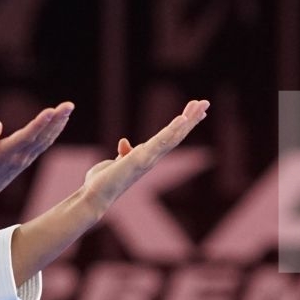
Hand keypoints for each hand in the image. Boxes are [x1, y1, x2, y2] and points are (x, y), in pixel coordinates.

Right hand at [0, 101, 73, 202]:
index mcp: (4, 154)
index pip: (26, 137)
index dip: (39, 124)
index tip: (51, 111)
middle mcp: (19, 157)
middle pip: (41, 136)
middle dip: (56, 120)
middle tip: (69, 105)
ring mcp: (25, 159)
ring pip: (46, 140)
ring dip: (58, 124)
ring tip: (68, 108)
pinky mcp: (26, 159)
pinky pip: (44, 144)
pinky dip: (54, 132)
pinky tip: (61, 121)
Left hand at [78, 99, 209, 217]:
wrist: (94, 196)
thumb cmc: (103, 182)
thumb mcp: (116, 162)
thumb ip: (125, 153)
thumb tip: (125, 142)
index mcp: (147, 157)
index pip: (169, 138)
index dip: (182, 125)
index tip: (195, 113)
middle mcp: (152, 158)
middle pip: (176, 135)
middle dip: (192, 118)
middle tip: (205, 102)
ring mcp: (148, 159)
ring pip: (173, 136)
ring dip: (188, 120)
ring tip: (201, 105)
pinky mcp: (140, 159)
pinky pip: (160, 142)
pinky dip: (173, 130)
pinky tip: (183, 119)